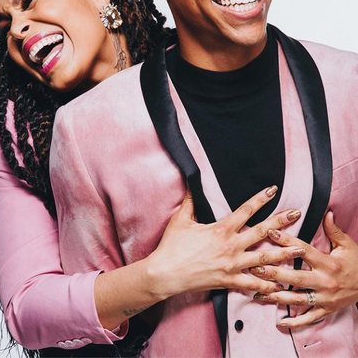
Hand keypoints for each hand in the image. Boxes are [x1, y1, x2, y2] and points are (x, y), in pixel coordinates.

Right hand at [146, 186, 304, 299]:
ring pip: (264, 258)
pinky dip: (267, 284)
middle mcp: (231, 246)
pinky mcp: (229, 281)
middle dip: (281, 222)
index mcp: (221, 229)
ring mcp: (232, 265)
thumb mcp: (181, 219)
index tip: (273, 190)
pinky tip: (280, 284)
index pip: (246, 210)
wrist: (165, 273)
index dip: (261, 198)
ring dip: (284, 253)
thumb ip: (190, 201)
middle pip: (262, 231)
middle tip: (297, 214)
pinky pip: (252, 283)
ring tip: (301, 249)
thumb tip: (192, 182)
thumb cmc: (172, 246)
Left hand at [250, 211, 357, 327]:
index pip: (303, 250)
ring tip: (259, 292)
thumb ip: (334, 230)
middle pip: (296, 277)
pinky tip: (280, 321)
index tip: (270, 232)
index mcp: (329, 263)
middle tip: (255, 267)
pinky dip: (295, 321)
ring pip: (297, 299)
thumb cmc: (357, 262)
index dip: (286, 241)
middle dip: (274, 272)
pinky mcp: (327, 310)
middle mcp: (325, 282)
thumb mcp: (347, 245)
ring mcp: (325, 298)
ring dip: (277, 296)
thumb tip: (327, 212)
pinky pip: (309, 318)